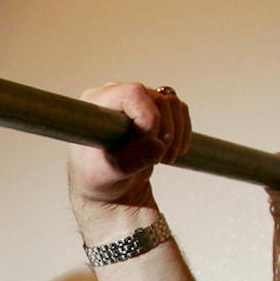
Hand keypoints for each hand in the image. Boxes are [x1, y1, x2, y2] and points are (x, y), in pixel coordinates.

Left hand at [67, 81, 192, 215]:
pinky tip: (172, 152)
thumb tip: (158, 146)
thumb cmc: (98, 177)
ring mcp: (135, 100)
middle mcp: (116, 95)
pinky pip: (180, 110)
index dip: (149, 118)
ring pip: (172, 103)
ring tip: (164, 158)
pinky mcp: (152, 108)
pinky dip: (183, 133)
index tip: (149, 144)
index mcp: (96, 103)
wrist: (108, 186)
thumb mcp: (108, 173)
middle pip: (158, 99)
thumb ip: (131, 160)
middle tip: (158, 159)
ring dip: (176, 135)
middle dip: (166, 132)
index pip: (133, 94)